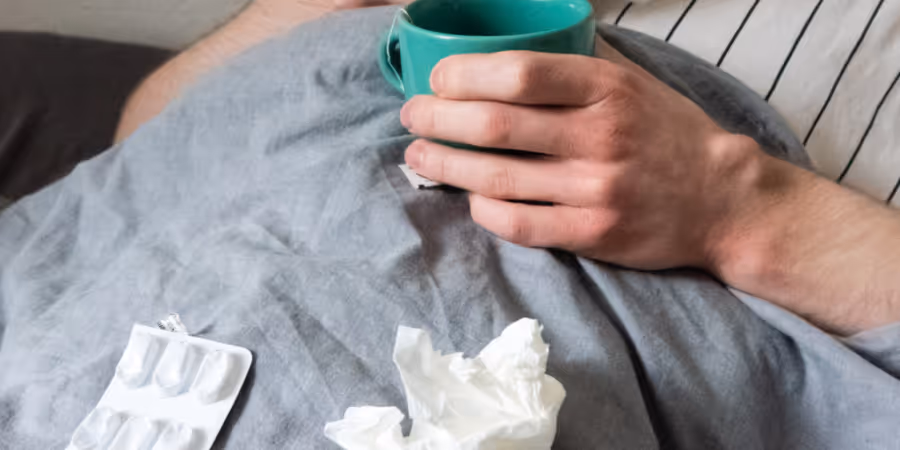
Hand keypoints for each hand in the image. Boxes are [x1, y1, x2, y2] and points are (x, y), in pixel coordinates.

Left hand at [401, 47, 769, 270]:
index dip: (464, 74)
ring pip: (497, 178)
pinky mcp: (593, 234)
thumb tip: (526, 38)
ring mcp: (595, 190)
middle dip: (437, 119)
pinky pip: (519, 224)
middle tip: (412, 116)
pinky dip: (483, 211)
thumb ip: (582, 61)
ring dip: (446, 165)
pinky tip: (468, 199)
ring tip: (419, 155)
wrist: (723, 200)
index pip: (518, 74)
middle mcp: (599, 137)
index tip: (438, 78)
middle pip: (494, 126)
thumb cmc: (670, 134)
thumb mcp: (636, 81)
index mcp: (606, 89)